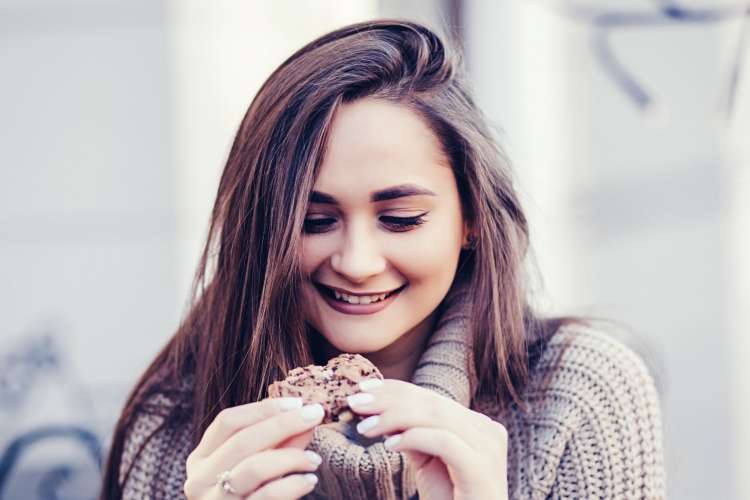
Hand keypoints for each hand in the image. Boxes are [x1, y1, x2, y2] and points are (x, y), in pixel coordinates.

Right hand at [183, 398, 324, 498]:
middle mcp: (200, 480)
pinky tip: (309, 480)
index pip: (227, 421)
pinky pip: (266, 496)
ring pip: (254, 467)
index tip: (297, 402)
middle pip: (242, 440)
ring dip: (291, 457)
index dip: (263, 408)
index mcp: (201, 458)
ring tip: (315, 459)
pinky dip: (292, 485)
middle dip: (283, 423)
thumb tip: (307, 413)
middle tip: (315, 415)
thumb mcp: (261, 463)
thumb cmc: (252, 495)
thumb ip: (281, 441)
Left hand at [347, 379, 508, 499]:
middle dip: (389, 400)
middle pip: (432, 403)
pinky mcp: (482, 469)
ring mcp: (488, 448)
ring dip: (393, 417)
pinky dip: (413, 438)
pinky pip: (443, 442)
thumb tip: (381, 410)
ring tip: (364, 426)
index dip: (395, 390)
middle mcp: (488, 431)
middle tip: (356, 402)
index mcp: (477, 426)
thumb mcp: (428, 463)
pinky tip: (390, 445)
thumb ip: (413, 435)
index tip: (364, 389)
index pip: (431, 398)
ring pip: (436, 417)